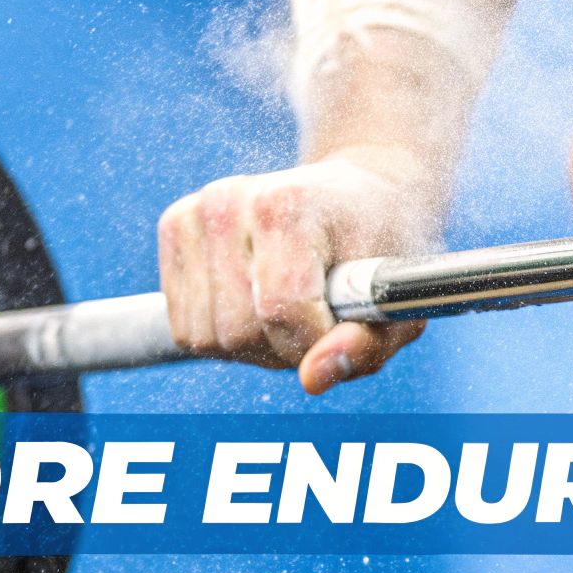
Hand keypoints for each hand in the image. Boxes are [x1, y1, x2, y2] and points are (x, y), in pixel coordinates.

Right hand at [157, 148, 441, 392]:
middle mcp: (230, 201)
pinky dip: (221, 332)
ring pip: (204, 335)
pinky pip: (185, 326)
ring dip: (251, 345)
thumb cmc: (381, 247)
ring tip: (289, 311)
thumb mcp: (396, 299)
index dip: (315, 340)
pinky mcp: (176, 227)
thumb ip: (364, 344)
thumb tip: (313, 378)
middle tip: (317, 319)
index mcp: (287, 205)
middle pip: (237, 331)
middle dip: (283, 347)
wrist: (360, 194)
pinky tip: (257, 302)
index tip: (342, 326)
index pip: (281, 311)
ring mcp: (197, 212)